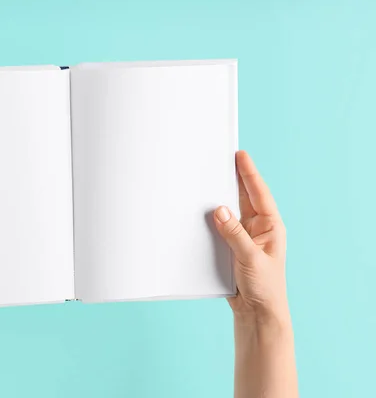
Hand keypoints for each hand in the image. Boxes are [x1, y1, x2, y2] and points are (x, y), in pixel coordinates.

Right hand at [213, 151, 288, 323]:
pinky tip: (198, 210)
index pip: (259, 193)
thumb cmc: (264, 287)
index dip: (249, 173)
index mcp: (271, 226)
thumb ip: (234, 233)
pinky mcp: (230, 247)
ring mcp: (243, 236)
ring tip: (205, 180)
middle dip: (232, 179)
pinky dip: (209, 218)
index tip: (240, 154)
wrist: (256, 313)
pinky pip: (219, 227)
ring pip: (229, 211)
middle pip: (243, 197)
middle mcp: (257, 227)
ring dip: (218, 198)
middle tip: (218, 159)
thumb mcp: (250, 257)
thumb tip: (219, 210)